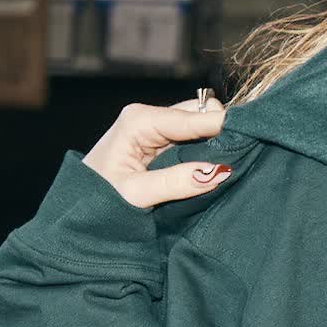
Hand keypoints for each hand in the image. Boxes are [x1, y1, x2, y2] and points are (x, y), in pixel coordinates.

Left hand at [81, 98, 232, 209]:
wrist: (69, 214)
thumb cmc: (93, 203)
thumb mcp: (135, 196)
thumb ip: (176, 182)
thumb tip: (219, 170)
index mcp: (140, 120)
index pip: (196, 116)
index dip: (227, 126)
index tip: (256, 136)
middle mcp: (148, 116)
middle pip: (202, 113)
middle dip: (223, 133)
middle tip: (242, 158)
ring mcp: (153, 126)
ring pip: (200, 124)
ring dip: (216, 142)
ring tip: (230, 163)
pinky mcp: (158, 140)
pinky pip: (193, 136)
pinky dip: (207, 148)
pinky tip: (213, 164)